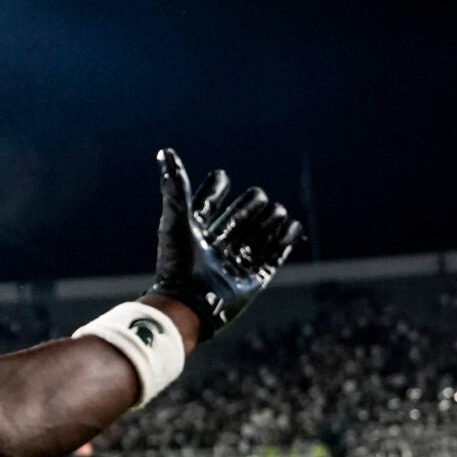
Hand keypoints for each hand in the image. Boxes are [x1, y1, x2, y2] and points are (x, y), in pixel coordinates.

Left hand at [149, 149, 302, 334]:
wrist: (189, 304)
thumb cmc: (178, 262)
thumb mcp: (176, 220)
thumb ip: (175, 188)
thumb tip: (165, 152)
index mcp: (194, 232)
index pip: (206, 203)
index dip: (214, 189)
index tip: (221, 179)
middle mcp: (214, 246)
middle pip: (239, 217)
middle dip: (250, 205)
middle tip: (257, 200)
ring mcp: (234, 263)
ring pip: (257, 235)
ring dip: (269, 219)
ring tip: (275, 211)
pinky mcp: (252, 280)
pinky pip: (272, 257)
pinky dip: (283, 240)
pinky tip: (291, 225)